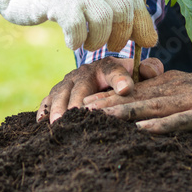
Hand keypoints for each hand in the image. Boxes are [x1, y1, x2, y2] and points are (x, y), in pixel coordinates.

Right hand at [0, 0, 158, 50]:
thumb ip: (116, 7)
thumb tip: (149, 39)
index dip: (142, 24)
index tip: (144, 43)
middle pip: (123, 9)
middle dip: (121, 35)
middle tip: (111, 46)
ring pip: (104, 20)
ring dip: (99, 40)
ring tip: (89, 44)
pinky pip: (77, 27)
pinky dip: (77, 41)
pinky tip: (71, 42)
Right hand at [39, 57, 164, 122]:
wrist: (100, 75)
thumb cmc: (124, 78)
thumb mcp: (138, 72)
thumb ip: (150, 69)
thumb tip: (151, 71)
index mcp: (107, 67)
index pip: (115, 72)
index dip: (121, 79)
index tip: (127, 88)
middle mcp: (84, 73)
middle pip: (80, 86)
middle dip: (77, 100)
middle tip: (77, 113)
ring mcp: (68, 82)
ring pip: (61, 94)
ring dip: (58, 108)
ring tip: (58, 124)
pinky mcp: (56, 93)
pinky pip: (47, 101)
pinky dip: (43, 111)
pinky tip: (41, 124)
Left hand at [84, 70, 191, 139]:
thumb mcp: (188, 95)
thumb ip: (164, 101)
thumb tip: (138, 113)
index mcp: (169, 85)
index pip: (131, 90)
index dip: (104, 96)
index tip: (77, 104)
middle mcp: (175, 89)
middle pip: (134, 96)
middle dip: (104, 104)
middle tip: (76, 111)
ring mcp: (191, 100)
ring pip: (152, 106)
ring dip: (124, 112)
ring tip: (99, 119)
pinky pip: (182, 120)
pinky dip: (163, 125)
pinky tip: (144, 131)